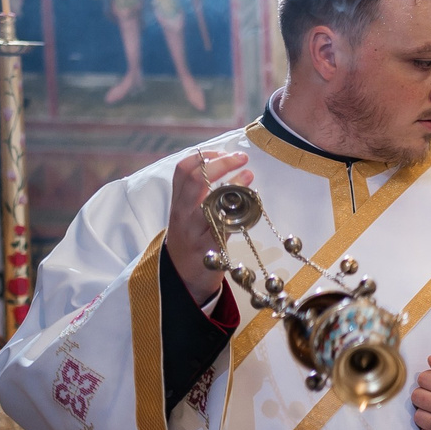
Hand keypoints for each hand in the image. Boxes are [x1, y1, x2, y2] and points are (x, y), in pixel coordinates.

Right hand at [166, 148, 249, 308]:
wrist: (181, 278)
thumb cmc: (192, 242)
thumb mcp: (188, 216)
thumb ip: (199, 195)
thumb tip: (224, 169)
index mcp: (178, 202)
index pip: (183, 170)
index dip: (204, 156)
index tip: (224, 151)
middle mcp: (182, 214)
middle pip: (196, 179)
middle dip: (221, 163)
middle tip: (242, 157)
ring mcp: (195, 231)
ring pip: (209, 201)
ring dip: (232, 185)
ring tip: (249, 174)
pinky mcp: (209, 249)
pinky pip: (224, 227)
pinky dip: (240, 214)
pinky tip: (252, 205)